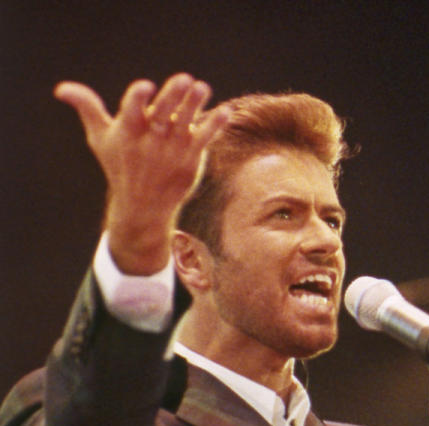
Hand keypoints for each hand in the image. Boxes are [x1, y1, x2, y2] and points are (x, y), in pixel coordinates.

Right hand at [55, 73, 231, 273]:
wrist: (143, 204)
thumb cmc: (119, 164)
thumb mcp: (100, 137)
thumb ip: (87, 108)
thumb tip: (62, 89)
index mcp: (128, 131)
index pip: (133, 110)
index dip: (138, 98)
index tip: (146, 86)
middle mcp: (151, 139)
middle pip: (163, 112)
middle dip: (174, 96)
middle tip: (185, 79)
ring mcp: (173, 148)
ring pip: (186, 122)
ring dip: (195, 104)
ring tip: (202, 87)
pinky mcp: (191, 156)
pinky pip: (205, 138)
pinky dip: (215, 125)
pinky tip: (225, 112)